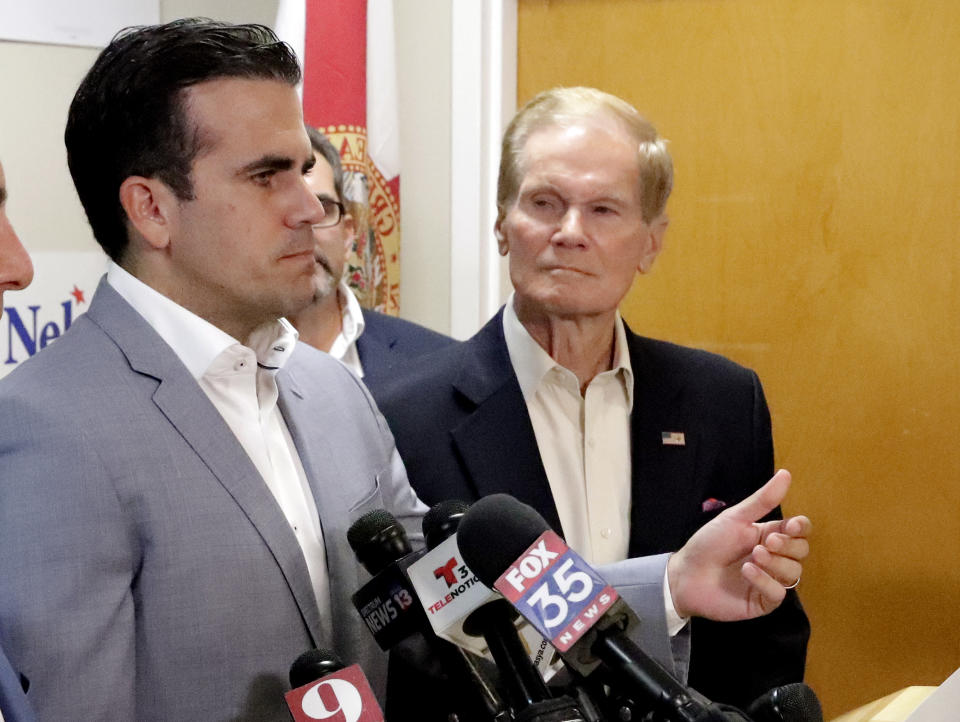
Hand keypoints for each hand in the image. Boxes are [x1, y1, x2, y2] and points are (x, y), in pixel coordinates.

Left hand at [667, 469, 810, 620]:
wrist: (685, 574)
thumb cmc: (708, 544)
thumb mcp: (735, 519)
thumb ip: (762, 500)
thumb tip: (786, 474)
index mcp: (768, 535)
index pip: (799, 531)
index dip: (801, 527)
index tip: (791, 525)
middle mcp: (773, 558)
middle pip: (801, 551)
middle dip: (788, 545)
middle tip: (766, 542)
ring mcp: (769, 580)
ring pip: (794, 572)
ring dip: (776, 563)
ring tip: (754, 556)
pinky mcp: (762, 601)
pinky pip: (778, 593)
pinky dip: (765, 581)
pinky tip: (748, 572)